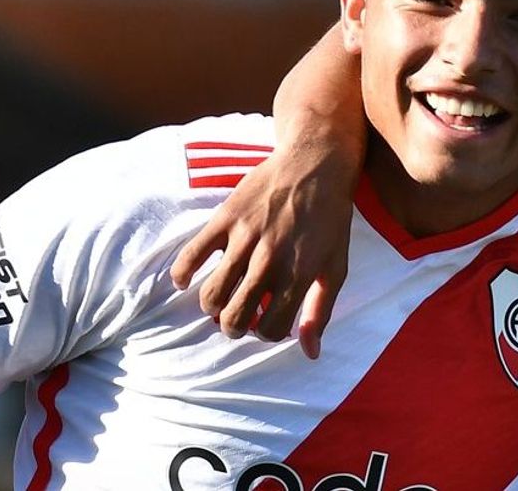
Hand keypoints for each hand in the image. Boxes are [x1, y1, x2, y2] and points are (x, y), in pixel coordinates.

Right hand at [170, 144, 354, 358]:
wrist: (316, 163)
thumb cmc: (330, 219)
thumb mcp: (335, 266)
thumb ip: (321, 311)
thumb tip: (310, 354)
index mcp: (299, 274)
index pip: (269, 328)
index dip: (265, 332)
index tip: (267, 322)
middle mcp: (270, 259)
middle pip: (235, 317)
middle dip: (234, 327)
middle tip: (238, 319)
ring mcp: (245, 237)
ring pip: (212, 294)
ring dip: (212, 307)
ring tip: (220, 302)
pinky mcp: (225, 217)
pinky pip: (191, 255)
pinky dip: (182, 274)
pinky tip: (186, 281)